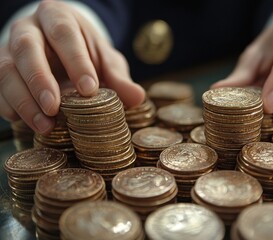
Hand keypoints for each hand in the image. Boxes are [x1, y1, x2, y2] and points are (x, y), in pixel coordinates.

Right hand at [0, 1, 144, 134]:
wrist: (58, 45)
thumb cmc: (84, 51)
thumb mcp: (104, 59)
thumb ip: (118, 77)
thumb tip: (138, 97)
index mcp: (58, 18)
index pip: (64, 33)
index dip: (75, 61)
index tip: (88, 89)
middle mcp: (29, 29)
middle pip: (27, 49)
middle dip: (40, 80)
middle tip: (54, 108)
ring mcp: (9, 49)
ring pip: (6, 70)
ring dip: (23, 100)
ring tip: (45, 124)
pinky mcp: (1, 69)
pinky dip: (10, 107)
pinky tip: (28, 122)